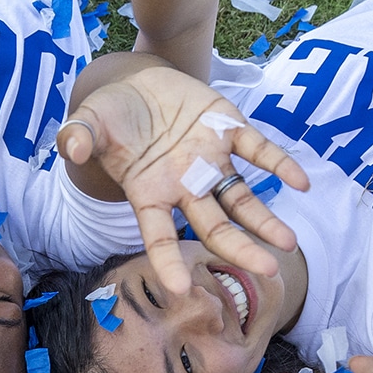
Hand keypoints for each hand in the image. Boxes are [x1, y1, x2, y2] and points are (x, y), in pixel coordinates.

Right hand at [60, 64, 305, 296]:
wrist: (138, 82)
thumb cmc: (109, 114)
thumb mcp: (87, 122)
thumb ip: (78, 136)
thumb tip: (71, 147)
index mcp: (148, 192)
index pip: (157, 236)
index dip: (168, 262)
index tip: (181, 289)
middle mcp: (184, 186)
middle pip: (213, 226)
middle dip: (239, 248)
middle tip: (266, 270)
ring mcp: (209, 161)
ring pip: (241, 198)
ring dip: (265, 220)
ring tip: (288, 244)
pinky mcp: (229, 131)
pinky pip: (258, 151)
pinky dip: (279, 165)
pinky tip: (300, 183)